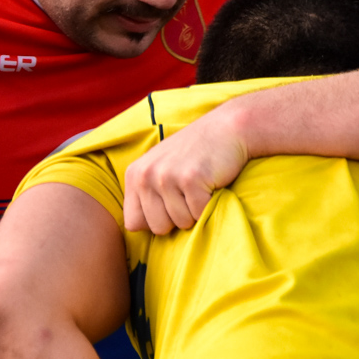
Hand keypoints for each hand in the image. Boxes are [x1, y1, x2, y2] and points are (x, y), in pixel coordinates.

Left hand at [123, 104, 249, 234]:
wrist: (226, 128)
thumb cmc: (193, 154)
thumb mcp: (159, 168)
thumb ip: (144, 194)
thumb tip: (134, 229)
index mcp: (134, 175)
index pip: (133, 223)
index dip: (155, 221)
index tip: (169, 204)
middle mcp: (145, 175)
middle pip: (158, 228)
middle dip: (177, 218)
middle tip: (187, 193)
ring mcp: (167, 176)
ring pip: (181, 223)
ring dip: (195, 211)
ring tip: (199, 185)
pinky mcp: (190, 179)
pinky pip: (200, 214)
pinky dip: (210, 205)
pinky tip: (210, 183)